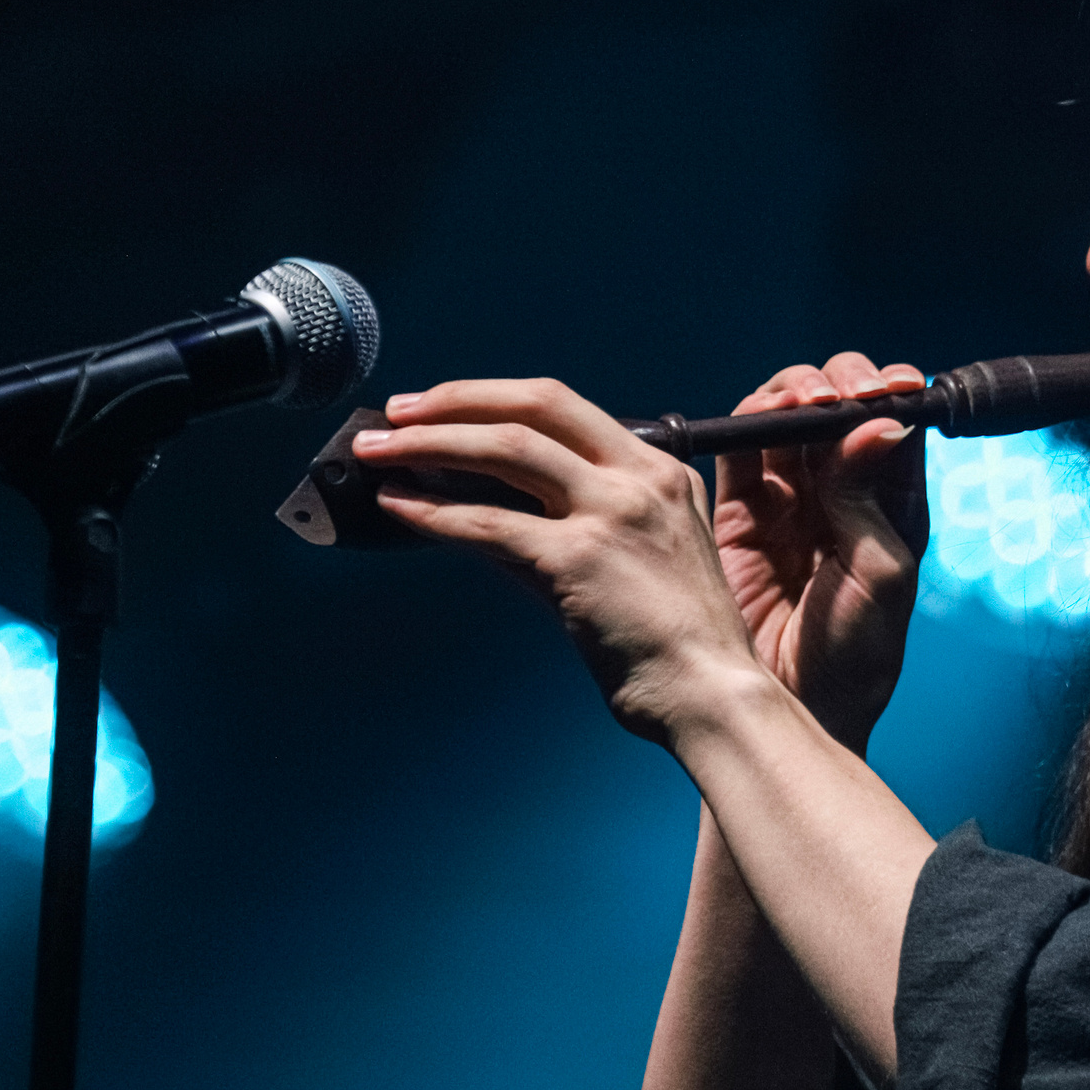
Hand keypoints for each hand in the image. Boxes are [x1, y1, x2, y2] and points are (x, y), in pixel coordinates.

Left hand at [351, 377, 767, 744]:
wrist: (709, 693)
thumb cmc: (674, 641)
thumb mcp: (634, 558)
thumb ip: (564, 524)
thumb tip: (476, 506)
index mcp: (659, 471)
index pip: (563, 406)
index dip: (491, 397)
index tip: (441, 404)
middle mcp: (639, 477)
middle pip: (535, 405)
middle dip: (455, 400)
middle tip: (398, 413)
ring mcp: (612, 513)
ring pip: (506, 448)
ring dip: (430, 444)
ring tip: (379, 452)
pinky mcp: (579, 558)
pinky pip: (488, 523)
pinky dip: (434, 513)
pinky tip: (400, 510)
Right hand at [714, 353, 927, 751]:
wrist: (796, 712)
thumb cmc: (854, 659)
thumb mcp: (882, 576)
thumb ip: (870, 498)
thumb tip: (878, 424)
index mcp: (892, 504)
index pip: (893, 424)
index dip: (893, 394)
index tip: (896, 387)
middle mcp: (840, 492)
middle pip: (839, 408)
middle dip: (844, 384)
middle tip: (846, 393)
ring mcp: (788, 499)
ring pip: (789, 417)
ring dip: (798, 394)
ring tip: (806, 400)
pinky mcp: (739, 512)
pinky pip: (742, 449)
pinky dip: (752, 420)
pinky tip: (769, 412)